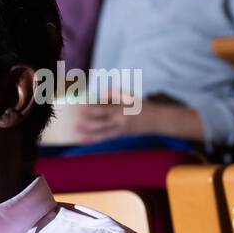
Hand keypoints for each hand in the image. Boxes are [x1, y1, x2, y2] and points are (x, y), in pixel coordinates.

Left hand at [75, 97, 202, 143]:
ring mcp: (120, 128)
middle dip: (89, 119)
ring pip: (102, 131)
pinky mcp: (120, 135)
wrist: (157, 120)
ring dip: (88, 131)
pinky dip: (94, 139)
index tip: (82, 105)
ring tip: (76, 129)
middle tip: (76, 117)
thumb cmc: (142, 106)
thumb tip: (102, 93)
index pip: (106, 108)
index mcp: (123, 108)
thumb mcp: (130, 97)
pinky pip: (105, 137)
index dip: (93, 107)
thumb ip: (116, 94)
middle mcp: (121, 119)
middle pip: (102, 120)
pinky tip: (84, 139)